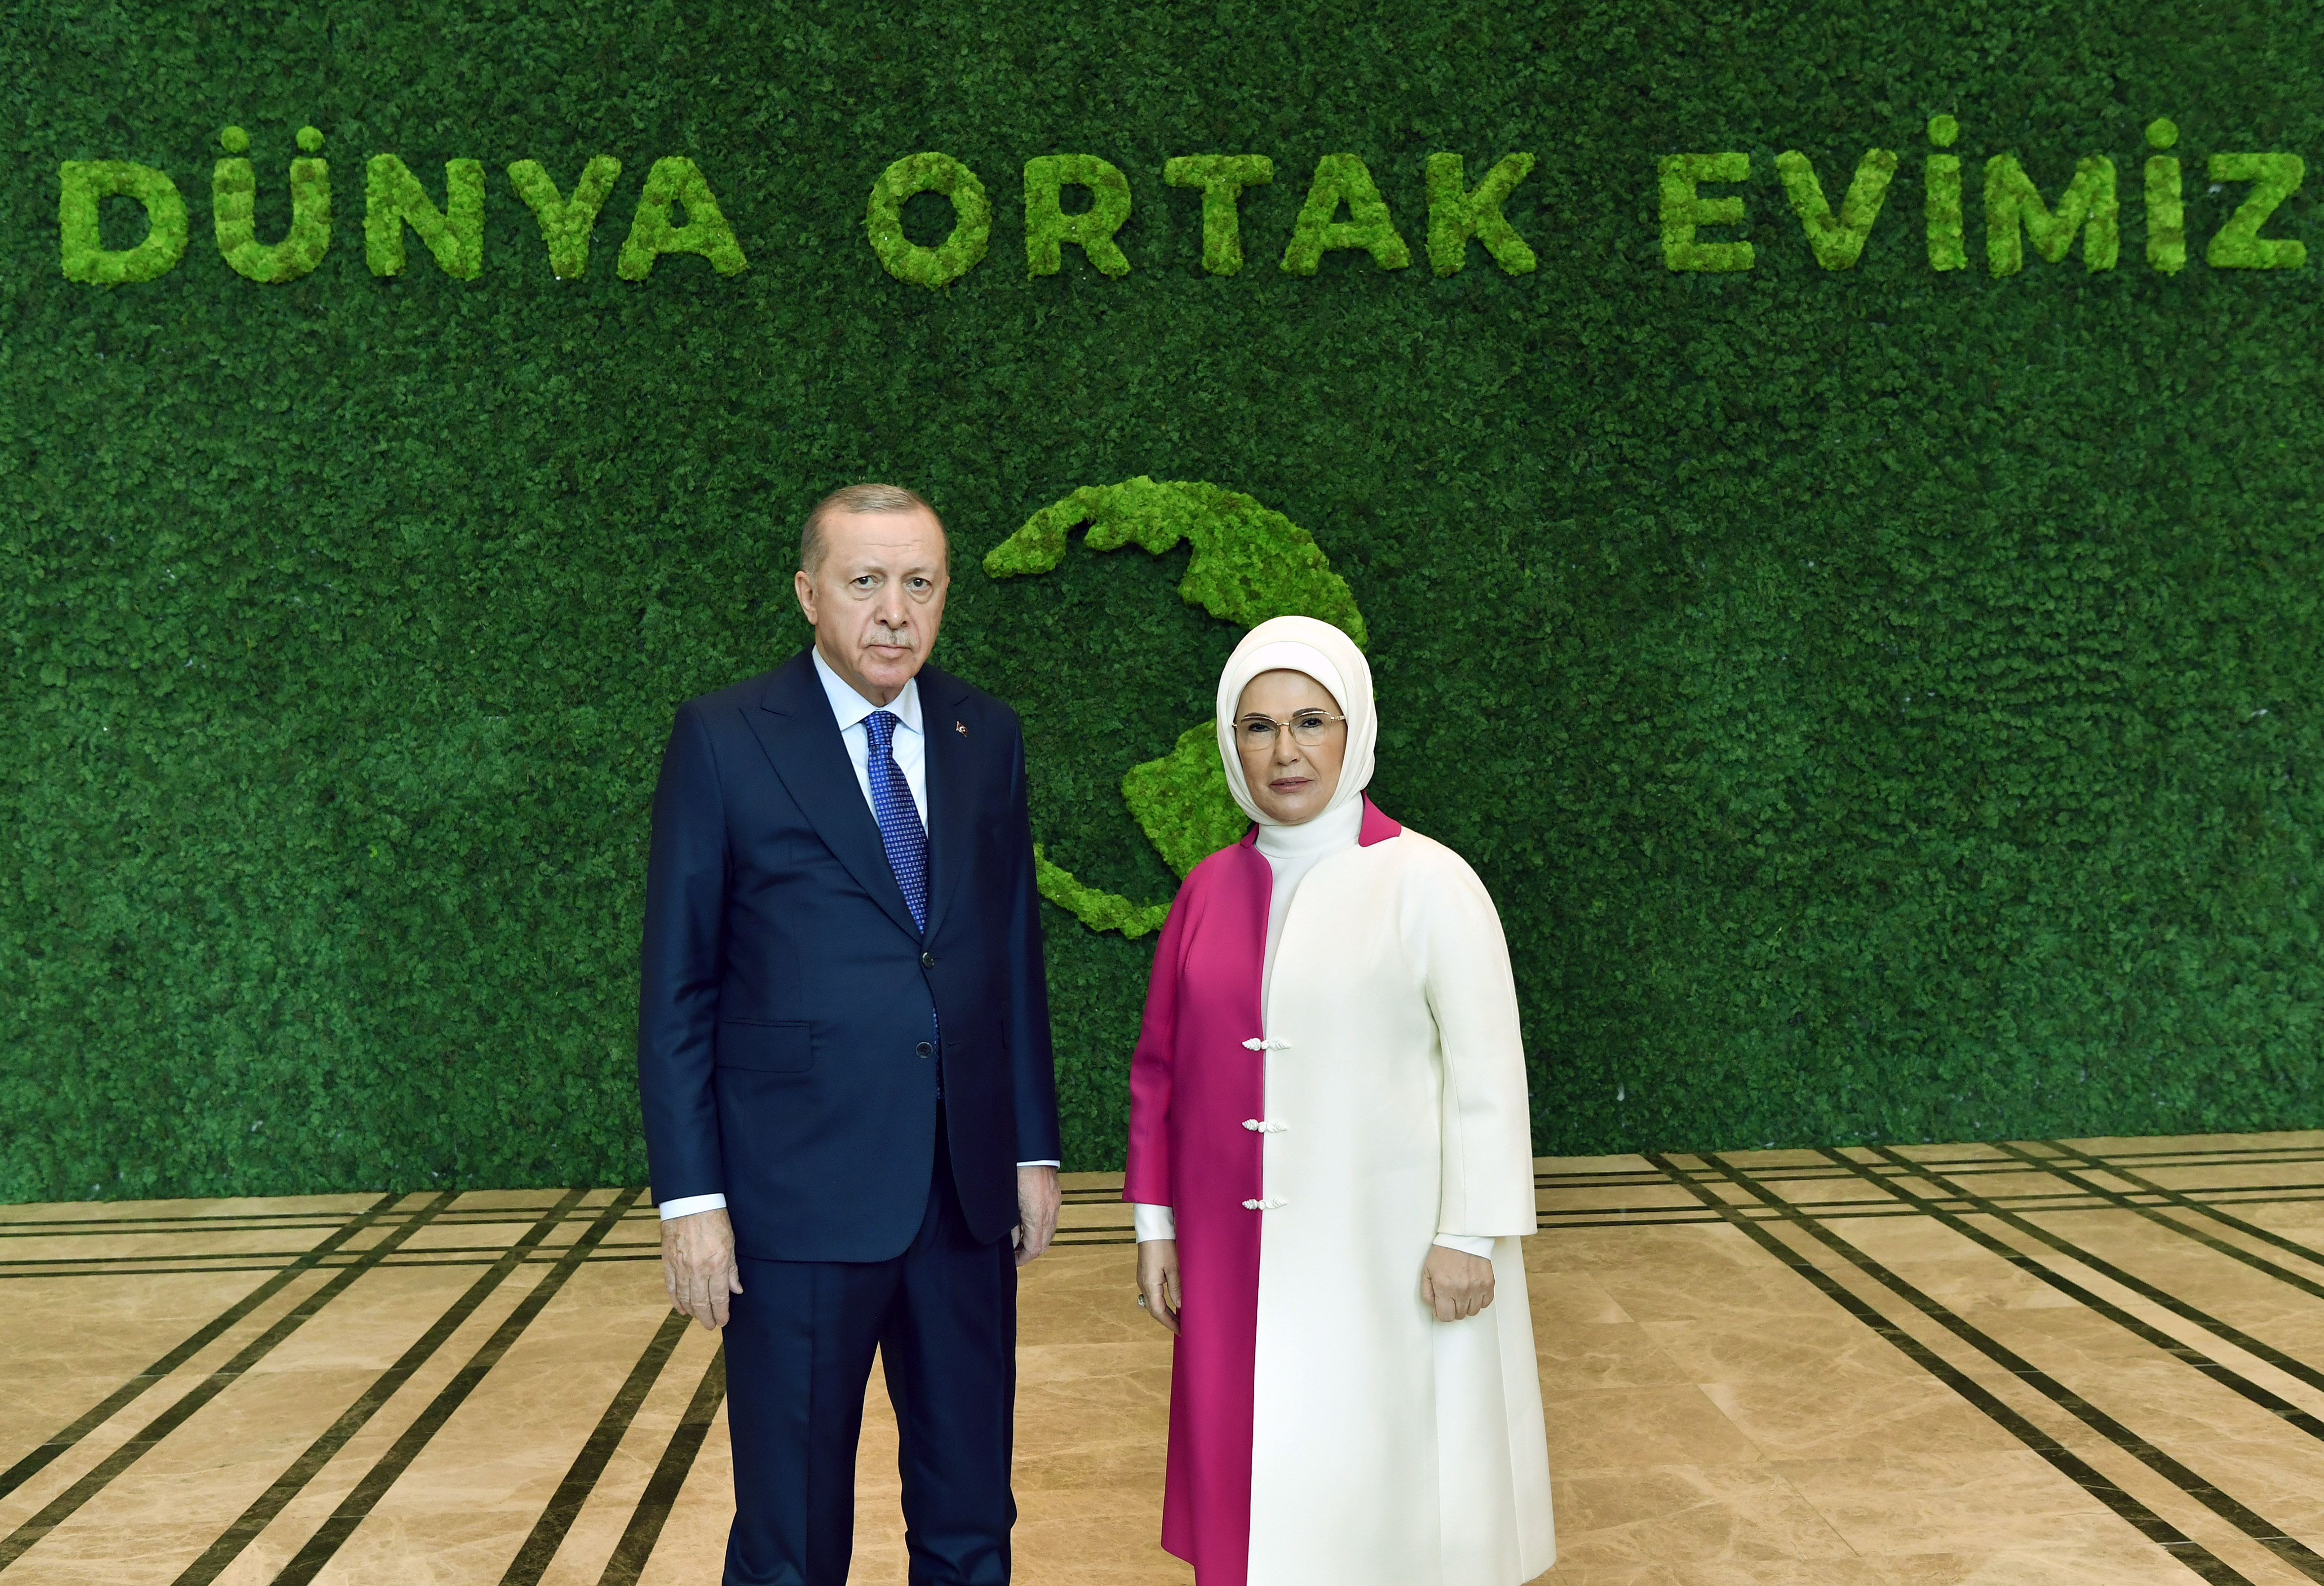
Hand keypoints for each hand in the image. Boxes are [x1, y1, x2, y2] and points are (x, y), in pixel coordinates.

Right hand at [660, 1207, 742, 1330]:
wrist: (689, 1203)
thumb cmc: (714, 1219)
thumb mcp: (730, 1243)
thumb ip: (732, 1269)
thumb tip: (736, 1290)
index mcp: (717, 1264)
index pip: (719, 1297)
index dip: (721, 1312)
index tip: (723, 1321)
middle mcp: (698, 1270)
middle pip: (701, 1302)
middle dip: (706, 1317)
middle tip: (710, 1325)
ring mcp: (680, 1267)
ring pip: (685, 1298)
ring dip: (692, 1312)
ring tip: (698, 1318)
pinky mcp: (668, 1262)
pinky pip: (671, 1287)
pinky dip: (676, 1300)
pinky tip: (681, 1309)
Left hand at [1015, 1165, 1060, 1265]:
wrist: (1031, 1152)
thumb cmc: (1016, 1173)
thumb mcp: (1009, 1204)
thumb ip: (1011, 1226)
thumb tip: (1013, 1242)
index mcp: (1037, 1216)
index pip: (1035, 1248)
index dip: (1024, 1258)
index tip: (1014, 1261)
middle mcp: (1050, 1212)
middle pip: (1045, 1243)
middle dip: (1031, 1251)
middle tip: (1016, 1253)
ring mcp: (1055, 1204)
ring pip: (1050, 1232)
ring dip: (1037, 1240)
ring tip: (1021, 1240)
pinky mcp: (1056, 1197)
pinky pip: (1052, 1219)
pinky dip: (1042, 1228)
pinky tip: (1030, 1224)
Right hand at [1136, 1239, 1181, 1333]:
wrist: (1152, 1228)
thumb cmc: (1164, 1245)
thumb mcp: (1174, 1266)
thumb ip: (1177, 1287)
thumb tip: (1180, 1306)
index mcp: (1150, 1284)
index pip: (1159, 1312)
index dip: (1170, 1323)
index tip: (1181, 1331)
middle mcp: (1143, 1284)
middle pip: (1154, 1309)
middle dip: (1168, 1321)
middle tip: (1182, 1328)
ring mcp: (1143, 1279)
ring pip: (1153, 1302)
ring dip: (1165, 1312)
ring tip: (1178, 1319)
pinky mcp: (1146, 1274)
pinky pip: (1153, 1294)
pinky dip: (1162, 1303)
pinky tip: (1171, 1303)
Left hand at [1421, 1244, 1494, 1321]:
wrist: (1462, 1237)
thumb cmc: (1444, 1252)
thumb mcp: (1426, 1272)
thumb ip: (1427, 1294)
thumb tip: (1434, 1310)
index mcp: (1444, 1288)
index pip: (1446, 1317)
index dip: (1443, 1313)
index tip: (1443, 1307)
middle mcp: (1462, 1290)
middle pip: (1459, 1315)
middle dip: (1454, 1308)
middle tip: (1452, 1295)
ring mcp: (1477, 1287)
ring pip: (1473, 1311)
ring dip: (1467, 1305)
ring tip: (1462, 1292)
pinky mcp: (1488, 1283)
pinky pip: (1486, 1303)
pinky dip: (1479, 1300)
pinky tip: (1473, 1290)